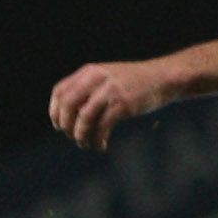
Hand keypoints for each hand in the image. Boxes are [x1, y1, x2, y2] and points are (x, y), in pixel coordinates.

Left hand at [49, 59, 178, 150]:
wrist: (163, 78)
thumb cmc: (134, 82)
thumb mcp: (107, 77)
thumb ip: (89, 89)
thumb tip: (69, 115)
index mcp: (89, 72)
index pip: (60, 91)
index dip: (55, 111)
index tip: (59, 126)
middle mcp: (97, 79)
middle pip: (68, 104)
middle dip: (66, 125)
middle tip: (72, 137)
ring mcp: (110, 91)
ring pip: (84, 117)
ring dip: (81, 135)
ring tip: (86, 144)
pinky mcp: (123, 104)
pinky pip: (103, 126)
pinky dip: (99, 139)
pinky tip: (102, 146)